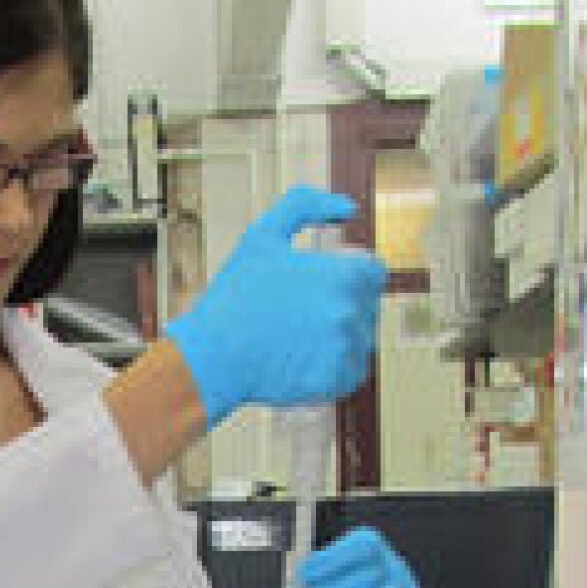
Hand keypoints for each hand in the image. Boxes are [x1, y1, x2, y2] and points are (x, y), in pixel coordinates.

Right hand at [163, 185, 386, 425]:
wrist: (213, 357)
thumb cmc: (236, 294)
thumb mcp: (262, 234)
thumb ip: (305, 205)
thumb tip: (347, 208)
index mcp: (345, 275)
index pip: (373, 271)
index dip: (346, 272)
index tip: (318, 281)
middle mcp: (353, 313)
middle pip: (366, 304)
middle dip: (339, 303)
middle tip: (296, 310)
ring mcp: (348, 350)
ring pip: (359, 337)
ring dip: (336, 334)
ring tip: (293, 334)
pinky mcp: (338, 382)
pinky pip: (349, 368)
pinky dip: (330, 364)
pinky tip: (297, 356)